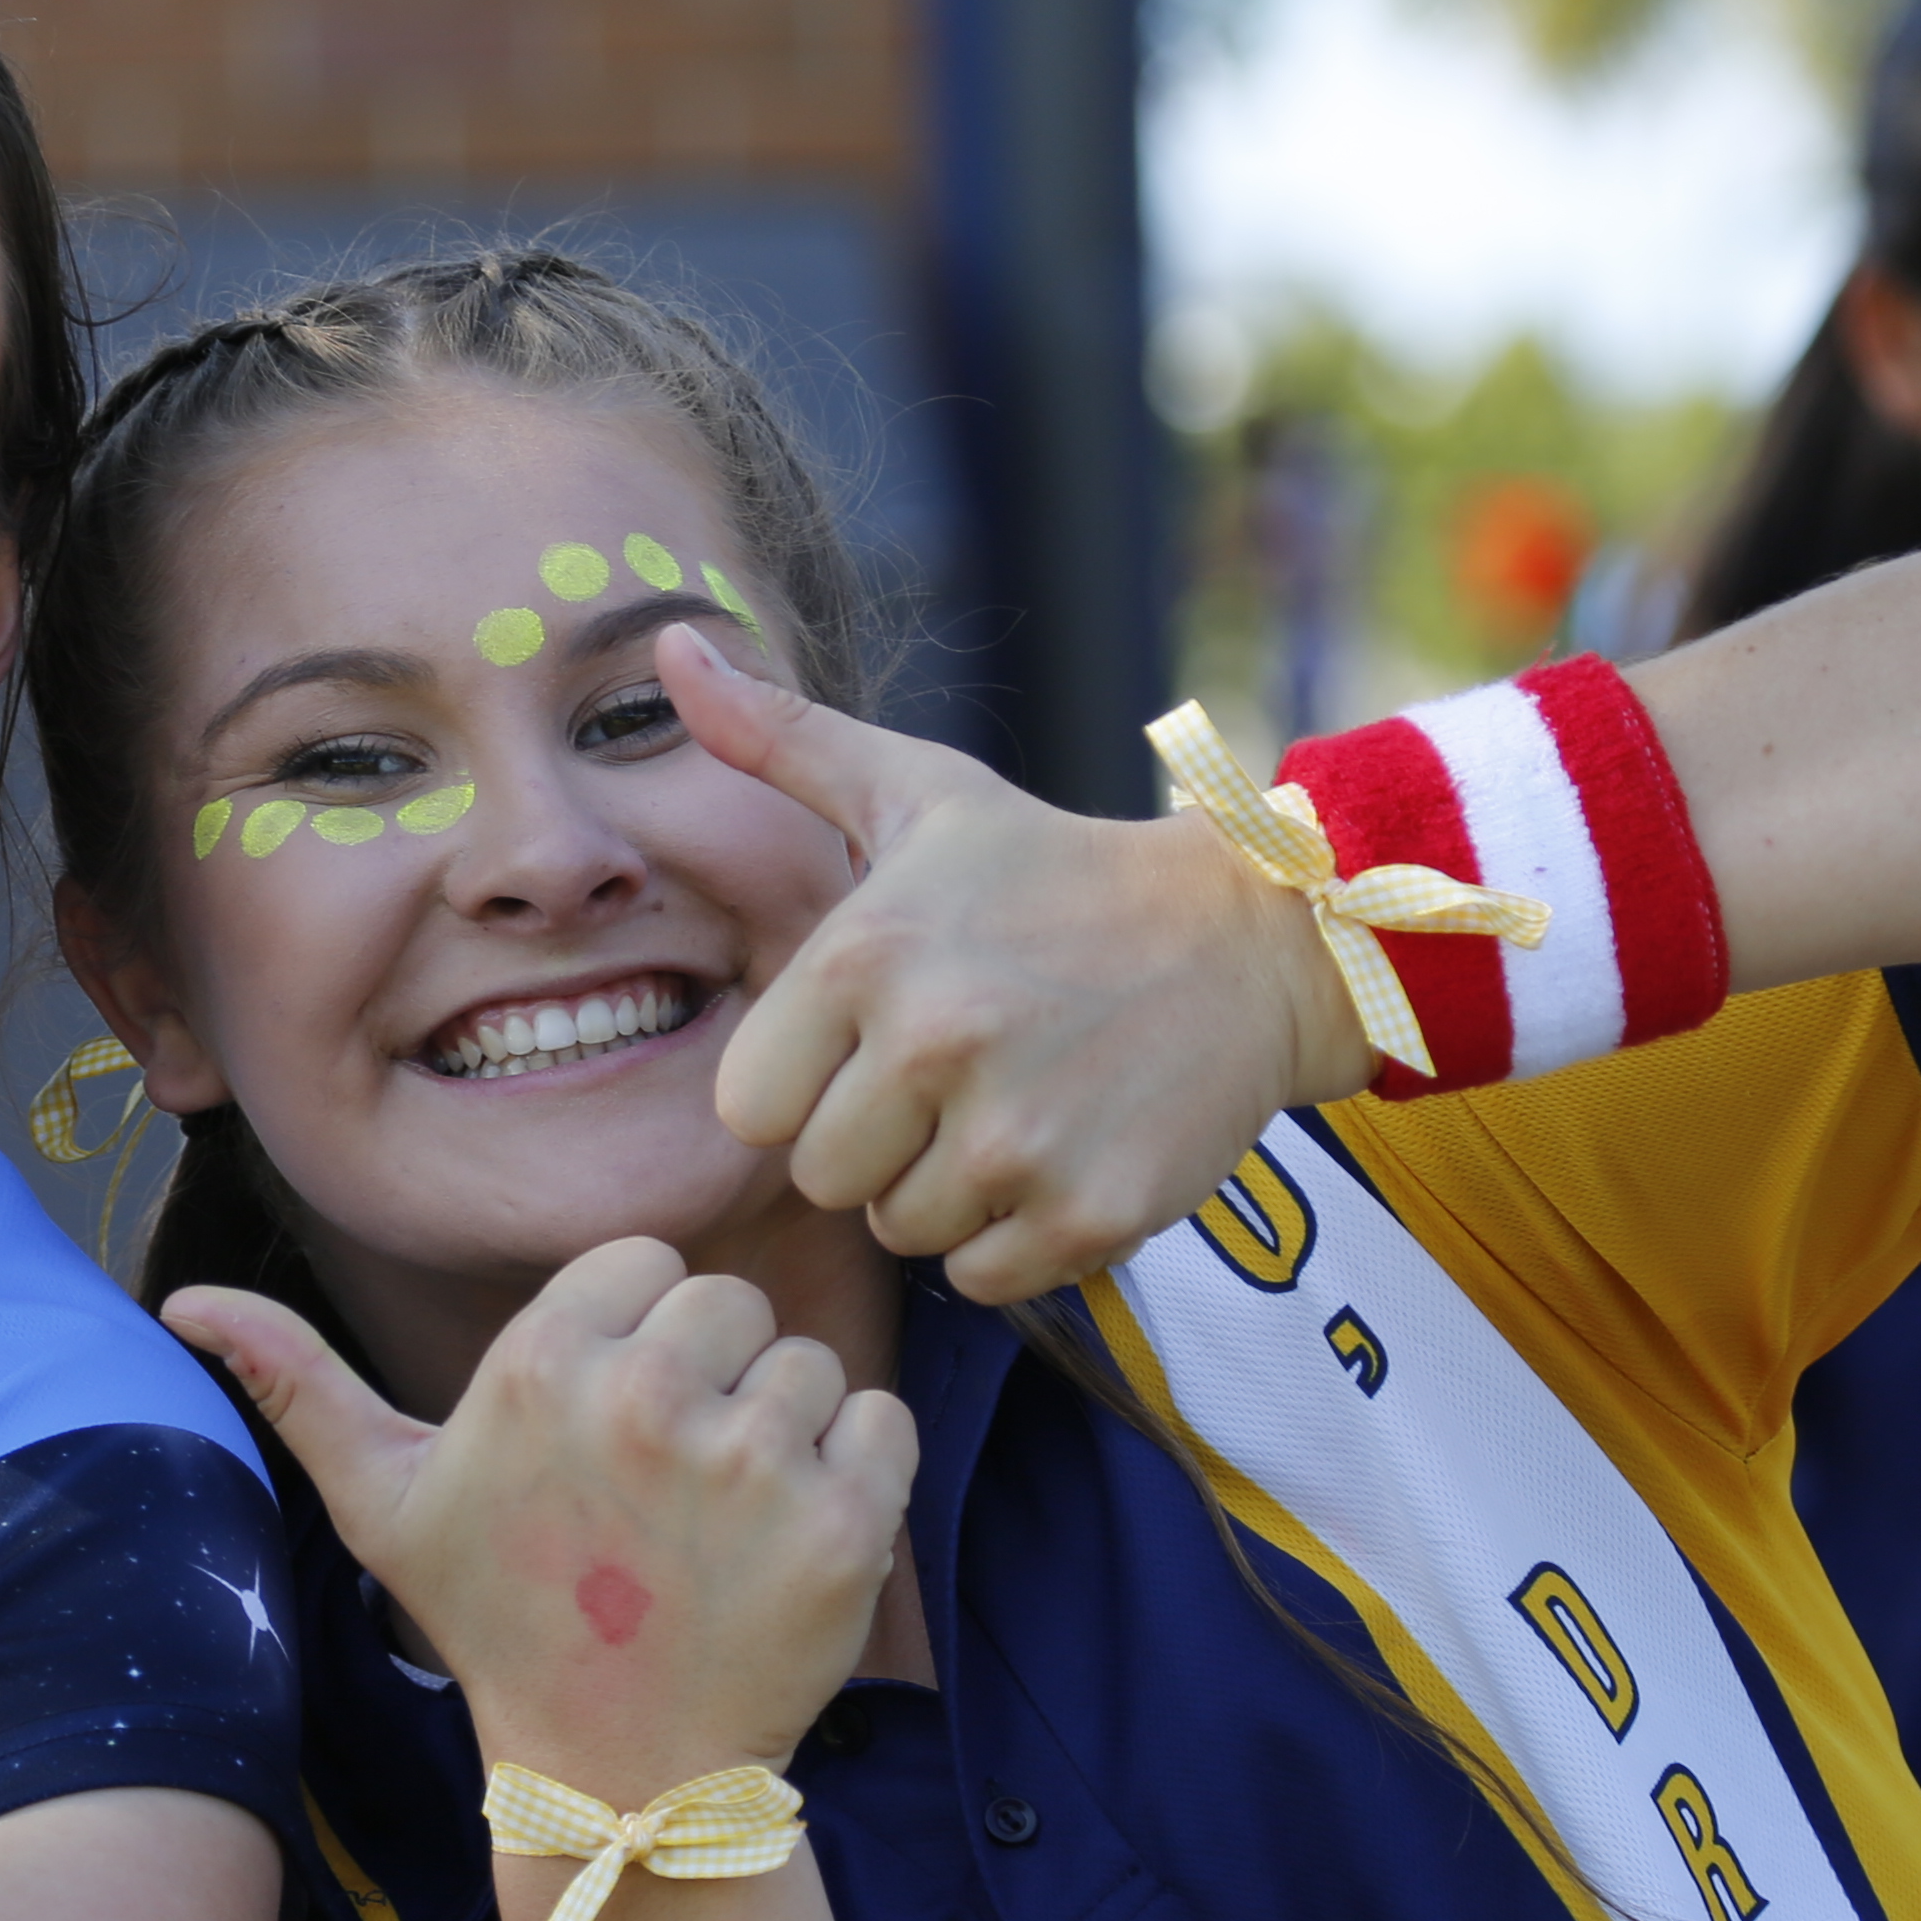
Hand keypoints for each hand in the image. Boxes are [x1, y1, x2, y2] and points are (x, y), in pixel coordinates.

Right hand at [167, 1240, 911, 1812]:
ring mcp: (751, 1461)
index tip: (607, 1434)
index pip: (645, 1263)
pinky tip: (789, 1546)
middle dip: (712, 1380)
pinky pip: (885, 1421)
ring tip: (721, 1530)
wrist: (618, 1771)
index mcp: (541, 1361)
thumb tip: (178, 1297)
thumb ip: (297, 1383)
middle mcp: (644, 1395)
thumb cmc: (500, 1618)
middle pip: (731, 1303)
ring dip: (785, 1434)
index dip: (636, 1340)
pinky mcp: (845, 1522)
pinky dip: (858, 1476)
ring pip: (810, 1364)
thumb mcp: (384, 1502)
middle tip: (665, 1493)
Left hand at [671, 629, 1344, 1303]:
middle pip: (824, 1178)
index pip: (750, 1106)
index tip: (870, 1041)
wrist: (1252, 940)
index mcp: (868, 956)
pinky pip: (984, 1276)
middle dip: (873, 1140)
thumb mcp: (917, 791)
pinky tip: (1057, 1152)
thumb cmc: (1056, 869)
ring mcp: (1018, 1139)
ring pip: (902, 1230)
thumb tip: (668, 645)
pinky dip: (1012, 1236)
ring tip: (1008, 1104)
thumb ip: (777, 737)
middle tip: (951, 1075)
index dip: (804, 1083)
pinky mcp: (1091, 1213)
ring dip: (941, 1189)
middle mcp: (935, 1048)